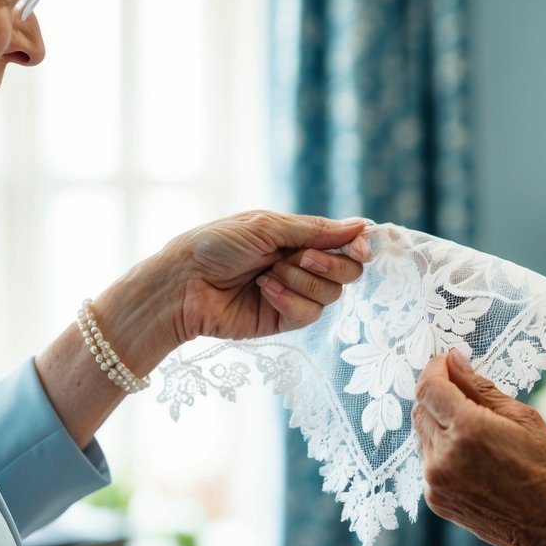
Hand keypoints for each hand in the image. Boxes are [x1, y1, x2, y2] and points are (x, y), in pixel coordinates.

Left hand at [161, 210, 369, 343]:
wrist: (183, 282)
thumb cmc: (217, 245)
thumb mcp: (266, 226)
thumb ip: (314, 230)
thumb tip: (359, 226)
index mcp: (298, 237)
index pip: (344, 242)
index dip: (359, 245)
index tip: (362, 248)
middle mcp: (301, 265)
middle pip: (347, 271)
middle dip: (331, 264)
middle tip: (302, 258)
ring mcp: (294, 293)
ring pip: (331, 294)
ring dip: (302, 281)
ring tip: (268, 275)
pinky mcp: (283, 319)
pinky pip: (310, 314)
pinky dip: (290, 300)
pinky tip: (265, 291)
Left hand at [413, 349, 545, 545]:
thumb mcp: (525, 418)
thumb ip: (481, 388)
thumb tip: (454, 361)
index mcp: (467, 430)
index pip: (429, 387)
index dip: (435, 369)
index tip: (448, 362)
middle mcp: (444, 456)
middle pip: (421, 409)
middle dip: (438, 394)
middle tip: (463, 390)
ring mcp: (436, 482)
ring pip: (422, 435)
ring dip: (439, 423)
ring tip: (474, 428)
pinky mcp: (436, 500)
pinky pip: (428, 461)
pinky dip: (442, 450)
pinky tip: (472, 456)